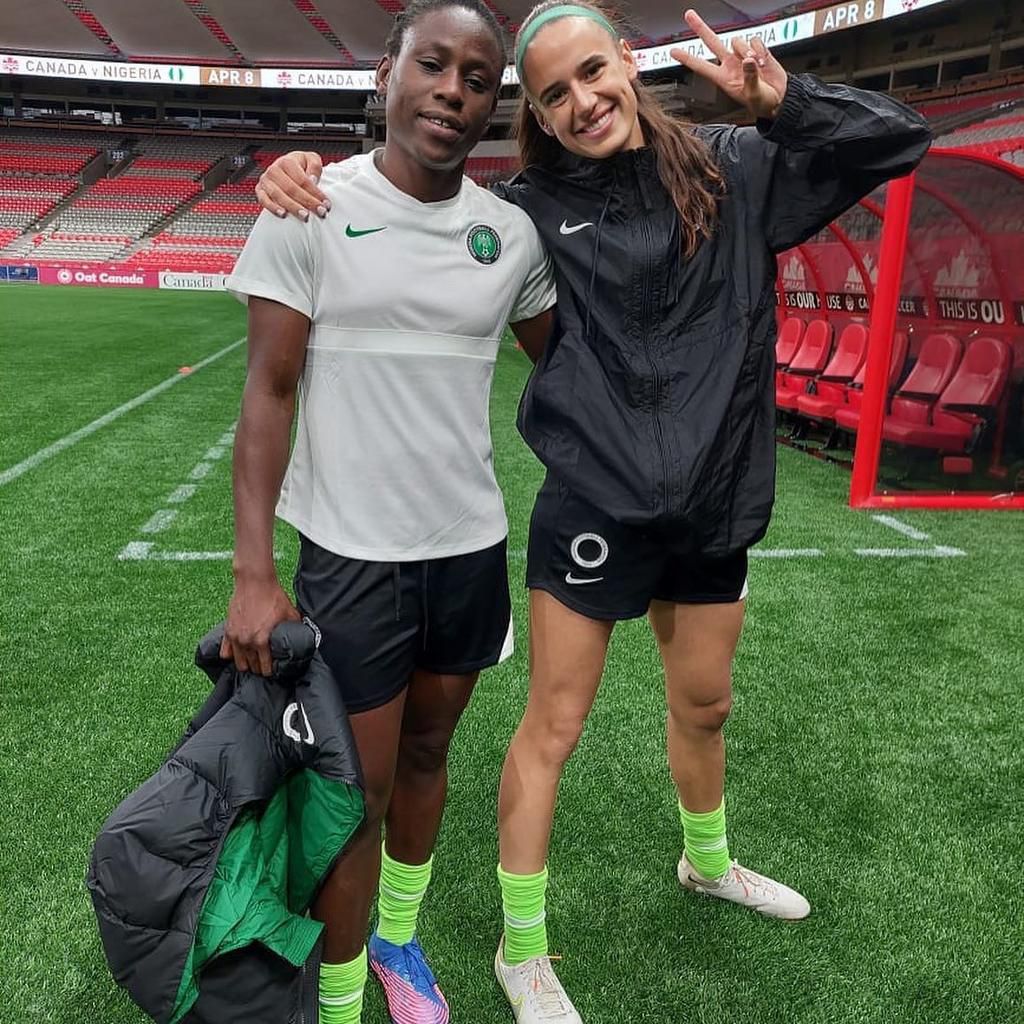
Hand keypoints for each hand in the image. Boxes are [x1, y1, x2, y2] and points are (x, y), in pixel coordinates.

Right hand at [220, 575, 301, 675]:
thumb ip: (296, 626)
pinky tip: (236, 654)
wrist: (255, 582)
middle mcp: (246, 641)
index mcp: (262, 641)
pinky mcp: (227, 629)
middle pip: (251, 666)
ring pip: (238, 661)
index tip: (272, 671)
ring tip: (251, 663)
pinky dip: (230, 654)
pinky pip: (224, 650)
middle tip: (263, 667)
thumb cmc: (273, 596)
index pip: (265, 667)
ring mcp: (235, 636)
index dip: (269, 671)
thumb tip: (305, 634)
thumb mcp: (290, 613)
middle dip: (258, 668)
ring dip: (245, 663)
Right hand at [255, 151, 327, 218]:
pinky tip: (283, 215)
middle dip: (307, 202)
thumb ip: (314, 166)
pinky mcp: (260, 191)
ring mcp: (266, 181)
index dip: (315, 193)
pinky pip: (263, 200)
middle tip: (320, 212)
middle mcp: (274, 170)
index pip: (303, 180)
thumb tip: (312, 179)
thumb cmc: (300, 166)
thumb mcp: (311, 160)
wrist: (285, 169)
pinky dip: (273, 208)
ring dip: (293, 207)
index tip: (326, 204)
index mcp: (287, 161)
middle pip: (292, 188)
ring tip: (305, 217)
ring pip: (278, 195)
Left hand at [671, 9, 787, 120]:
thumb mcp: (754, 95)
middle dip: (701, 27)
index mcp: (723, 78)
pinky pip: (754, 40)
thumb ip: (750, 77)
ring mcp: (742, 56)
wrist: (779, 98)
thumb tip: (747, 60)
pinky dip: (760, 49)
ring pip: (737, 40)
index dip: (687, 58)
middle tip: (689, 14)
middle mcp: (730, 64)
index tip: (673, 51)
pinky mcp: (757, 50)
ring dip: (746, 50)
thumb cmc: (762, 102)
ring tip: (756, 65)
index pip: (701, 66)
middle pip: (712, 42)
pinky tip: (763, 61)